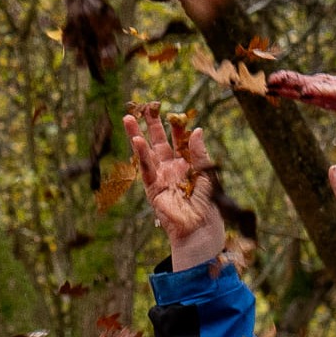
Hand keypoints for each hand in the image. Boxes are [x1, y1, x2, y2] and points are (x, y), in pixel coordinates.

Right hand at [122, 105, 224, 269]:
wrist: (200, 230)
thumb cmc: (207, 206)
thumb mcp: (207, 175)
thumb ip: (200, 153)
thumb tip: (197, 129)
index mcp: (187, 165)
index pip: (178, 141)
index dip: (175, 128)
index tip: (172, 112)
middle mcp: (171, 169)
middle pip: (159, 143)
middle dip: (151, 126)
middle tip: (143, 106)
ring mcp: (160, 178)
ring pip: (147, 152)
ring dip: (137, 135)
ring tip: (128, 117)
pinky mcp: (152, 189)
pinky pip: (145, 169)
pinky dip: (141, 155)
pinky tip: (136, 140)